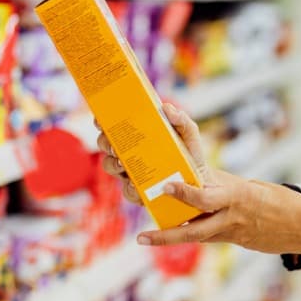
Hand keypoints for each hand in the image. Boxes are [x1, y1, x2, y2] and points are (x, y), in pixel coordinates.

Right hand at [97, 103, 235, 204]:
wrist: (200, 182)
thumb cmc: (190, 154)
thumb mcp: (188, 133)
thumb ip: (181, 120)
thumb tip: (166, 108)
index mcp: (139, 136)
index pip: (115, 126)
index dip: (103, 122)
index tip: (100, 120)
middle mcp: (130, 153)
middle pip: (106, 145)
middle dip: (105, 143)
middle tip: (113, 145)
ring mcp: (131, 172)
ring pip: (110, 167)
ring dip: (112, 164)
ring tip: (122, 164)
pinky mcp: (138, 192)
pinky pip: (127, 191)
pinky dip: (130, 188)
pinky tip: (136, 185)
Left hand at [136, 179, 300, 254]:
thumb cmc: (278, 200)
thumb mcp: (252, 187)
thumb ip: (224, 186)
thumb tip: (198, 179)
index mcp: (237, 197)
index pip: (206, 197)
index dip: (185, 193)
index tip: (167, 186)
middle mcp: (231, 217)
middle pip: (195, 228)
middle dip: (167, 233)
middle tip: (143, 234)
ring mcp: (232, 233)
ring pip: (196, 236)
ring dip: (169, 237)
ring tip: (146, 238)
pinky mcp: (234, 241)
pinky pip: (207, 237)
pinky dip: (189, 233)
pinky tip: (169, 233)